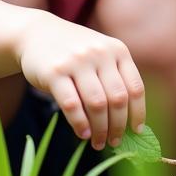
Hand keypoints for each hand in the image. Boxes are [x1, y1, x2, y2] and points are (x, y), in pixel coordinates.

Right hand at [18, 12, 144, 149]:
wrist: (37, 33)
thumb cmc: (75, 53)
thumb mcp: (100, 54)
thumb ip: (114, 78)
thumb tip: (128, 122)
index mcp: (117, 50)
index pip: (135, 87)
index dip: (138, 113)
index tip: (136, 131)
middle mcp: (100, 53)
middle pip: (117, 99)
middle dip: (118, 126)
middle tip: (114, 142)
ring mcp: (77, 61)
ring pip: (97, 104)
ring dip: (100, 129)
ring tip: (98, 143)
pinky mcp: (54, 72)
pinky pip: (72, 105)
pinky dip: (80, 124)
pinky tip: (82, 134)